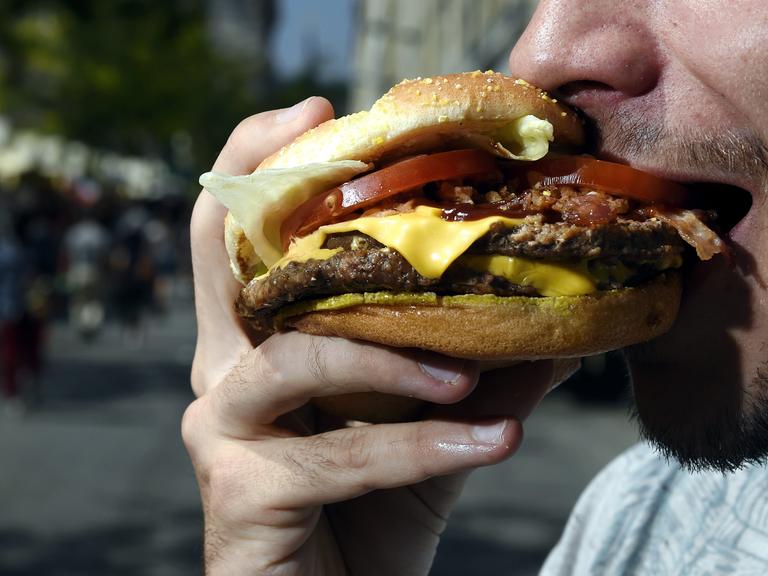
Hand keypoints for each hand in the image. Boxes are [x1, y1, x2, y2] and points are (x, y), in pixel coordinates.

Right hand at [184, 97, 573, 574]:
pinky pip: (340, 457)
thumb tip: (557, 314)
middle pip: (221, 258)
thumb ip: (482, 366)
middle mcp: (222, 372)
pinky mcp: (238, 495)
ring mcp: (220, 430)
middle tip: (328, 136)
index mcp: (260, 341)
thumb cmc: (371, 509)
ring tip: (472, 372)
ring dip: (390, 357)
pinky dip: (420, 449)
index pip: (238, 236)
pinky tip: (490, 442)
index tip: (313, 111)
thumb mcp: (432, 424)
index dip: (259, 165)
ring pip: (295, 360)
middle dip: (271, 189)